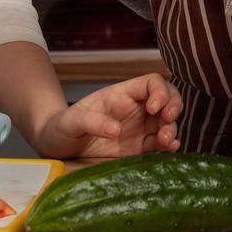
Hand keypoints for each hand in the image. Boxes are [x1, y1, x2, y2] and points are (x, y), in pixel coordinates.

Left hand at [32, 74, 183, 158]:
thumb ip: (90, 121)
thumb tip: (116, 129)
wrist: (57, 148)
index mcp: (121, 95)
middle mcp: (135, 110)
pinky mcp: (138, 149)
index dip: (159, 91)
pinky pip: (159, 144)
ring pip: (167, 122)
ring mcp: (139, 129)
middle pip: (167, 99)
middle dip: (174, 105)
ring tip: (166, 140)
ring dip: (172, 128)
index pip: (151, 83)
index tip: (154, 107)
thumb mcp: (70, 121)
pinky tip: (171, 148)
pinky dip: (169, 145)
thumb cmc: (62, 127)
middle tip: (168, 119)